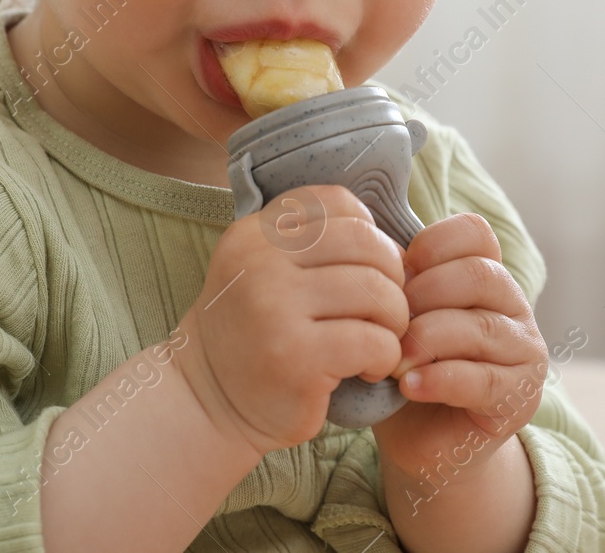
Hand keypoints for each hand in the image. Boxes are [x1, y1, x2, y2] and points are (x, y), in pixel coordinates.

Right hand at [173, 185, 409, 459]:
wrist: (208, 402)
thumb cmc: (252, 336)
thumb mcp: (261, 273)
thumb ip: (308, 245)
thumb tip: (396, 243)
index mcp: (253, 234)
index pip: (337, 202)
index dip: (370, 233)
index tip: (368, 270)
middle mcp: (259, 262)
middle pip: (366, 244)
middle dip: (393, 279)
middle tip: (385, 312)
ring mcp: (275, 307)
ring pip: (377, 291)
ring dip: (394, 321)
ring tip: (378, 341)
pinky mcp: (296, 356)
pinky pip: (374, 341)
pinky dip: (386, 357)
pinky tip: (368, 369)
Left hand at [371, 213, 548, 481]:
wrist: (421, 438)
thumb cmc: (404, 365)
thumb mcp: (397, 315)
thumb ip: (396, 283)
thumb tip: (375, 252)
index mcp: (484, 274)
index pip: (475, 233)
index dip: (432, 244)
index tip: (396, 273)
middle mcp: (513, 306)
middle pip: (479, 275)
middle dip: (423, 295)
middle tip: (387, 324)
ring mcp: (524, 352)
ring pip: (482, 328)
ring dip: (426, 341)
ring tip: (393, 362)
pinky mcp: (519, 398)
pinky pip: (483, 380)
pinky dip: (439, 380)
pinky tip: (408, 386)